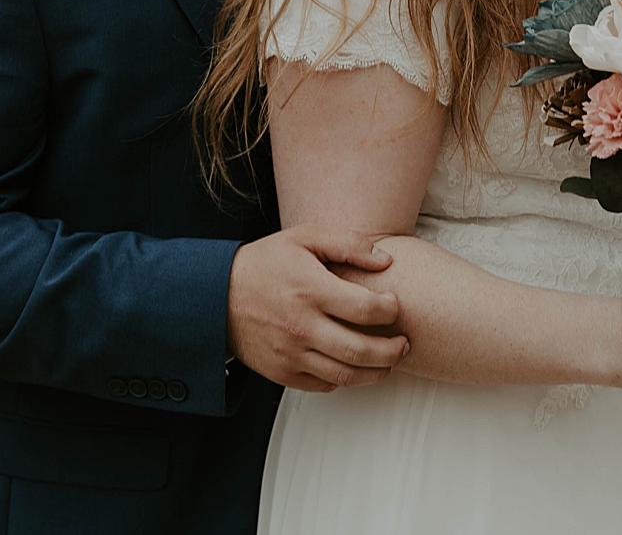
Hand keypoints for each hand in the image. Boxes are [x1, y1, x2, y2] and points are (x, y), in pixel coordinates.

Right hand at [228, 224, 411, 392]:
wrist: (217, 296)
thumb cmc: (265, 263)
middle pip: (362, 351)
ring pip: (346, 375)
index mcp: (310, 289)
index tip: (395, 305)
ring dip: (376, 372)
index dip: (390, 310)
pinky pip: (324, 385)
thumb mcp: (304, 238)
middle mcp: (301, 326)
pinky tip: (353, 364)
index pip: (365, 309)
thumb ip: (348, 243)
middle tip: (404, 343)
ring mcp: (291, 353)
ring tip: (389, 361)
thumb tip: (386, 260)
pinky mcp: (282, 372)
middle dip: (393, 351)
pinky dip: (345, 379)